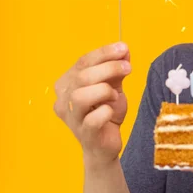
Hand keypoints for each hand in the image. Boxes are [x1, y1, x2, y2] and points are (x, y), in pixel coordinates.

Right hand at [53, 42, 131, 168]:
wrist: (106, 144)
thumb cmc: (105, 112)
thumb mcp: (113, 87)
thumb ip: (116, 69)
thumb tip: (123, 49)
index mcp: (67, 84)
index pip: (82, 62)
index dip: (103, 53)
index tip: (123, 48)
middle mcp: (64, 100)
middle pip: (82, 76)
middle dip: (108, 68)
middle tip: (128, 68)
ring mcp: (72, 118)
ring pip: (81, 96)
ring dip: (104, 90)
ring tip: (115, 95)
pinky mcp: (84, 134)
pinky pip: (92, 119)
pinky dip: (105, 111)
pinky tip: (110, 111)